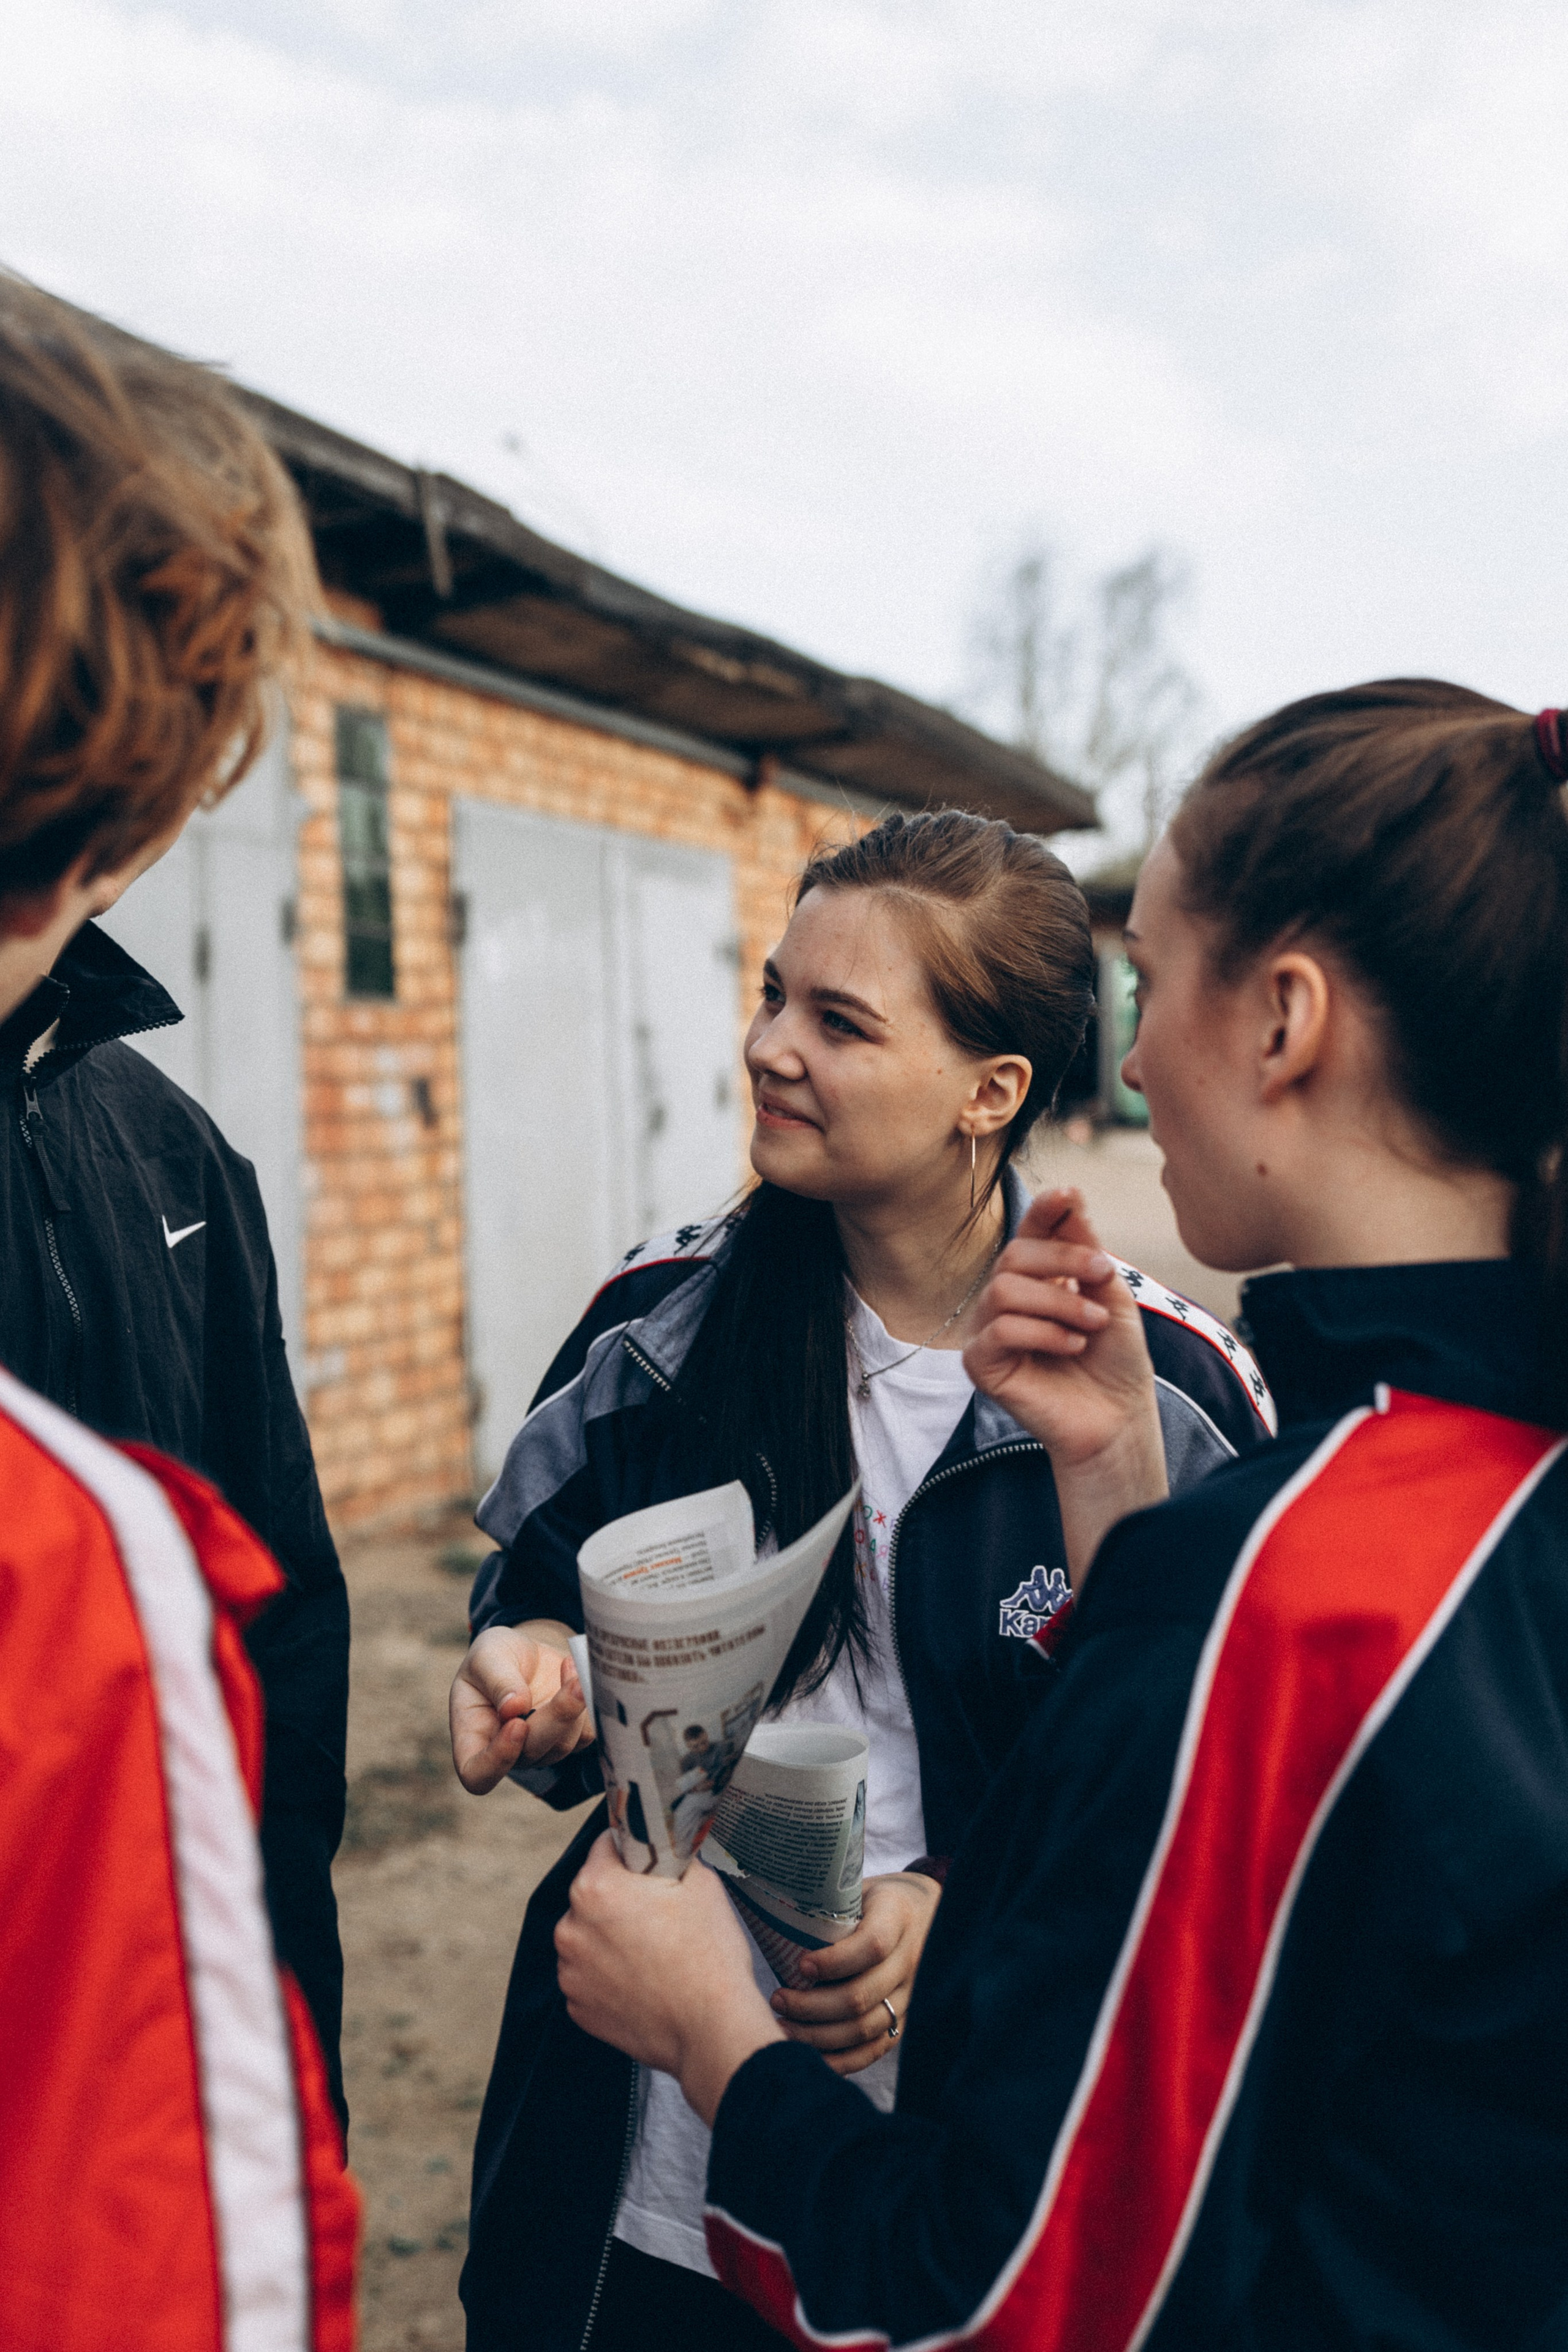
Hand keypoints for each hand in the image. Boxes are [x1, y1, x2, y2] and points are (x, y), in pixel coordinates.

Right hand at [449, 1622, 593, 1792]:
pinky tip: (577, 1673)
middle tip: (573, 1683)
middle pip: (531, 1754)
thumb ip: (497, 1681)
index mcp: (472, 1739)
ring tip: (570, 1665)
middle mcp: (507, 1753)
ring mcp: (540, 1749)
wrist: (525, 1653)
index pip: (478, 1774)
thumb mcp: (485, 1657)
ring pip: (563, 1744)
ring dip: (574, 1706)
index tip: (516, 1724)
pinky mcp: (569, 1737)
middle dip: (555, 1718)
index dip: (497, 1760)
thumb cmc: (495, 1656)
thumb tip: (514, 1708)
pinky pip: (586, 1734)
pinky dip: (588, 1705)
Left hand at [556, 1834, 782, 2125]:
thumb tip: (666, 1845)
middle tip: (661, 1914)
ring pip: (590, 1936)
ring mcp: (571, 1973)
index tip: (652, 1865)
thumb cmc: (709, 1957)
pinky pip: (591, 1976)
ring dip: (612, 1938)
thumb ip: (673, 1853)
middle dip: (621, 1897)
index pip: (606, 1847)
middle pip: (594, 1893)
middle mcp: (571, 1928)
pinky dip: (611, 1975)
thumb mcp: (702, 1881)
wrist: (712, 2030)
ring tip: (655, 1953)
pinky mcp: (578, 2008)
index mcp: (595, 1888)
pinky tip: (645, 1980)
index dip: (634, 1850)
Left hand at [768, 1872, 940, 2075]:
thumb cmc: (875, 1900)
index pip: (873, 1946)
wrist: (926, 1911)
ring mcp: (910, 1995)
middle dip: (813, 2005)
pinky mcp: (903, 2020)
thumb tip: (773, 1913)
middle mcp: (910, 1960)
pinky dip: (841, 2059)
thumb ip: (829, 1906)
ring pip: (865, 2028)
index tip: (800, 1965)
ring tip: (782, 2026)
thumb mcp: (859, 1889)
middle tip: (777, 1999)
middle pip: (862, 1995)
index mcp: (898, 1918)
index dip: (835, 1961)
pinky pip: (874, 2049)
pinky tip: (809, 2056)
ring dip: (819, 2035)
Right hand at [963, 1188, 1166, 1584]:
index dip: (1044, 1210)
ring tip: (1093, 1325)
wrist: (1118, 1418)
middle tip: (1103, 1275)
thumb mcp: (1109, 1295)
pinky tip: (1074, 1347)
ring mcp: (987, 1331)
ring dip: (1058, 1302)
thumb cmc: (1114, 1360)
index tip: (1070, 1193)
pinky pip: (999, 1331)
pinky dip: (1043, 1333)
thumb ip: (1086, 1250)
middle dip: (1062, 1259)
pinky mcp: (980, 1364)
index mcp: (1035, 1279)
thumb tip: (1070, 1198)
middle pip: (1014, 1255)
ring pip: (1004, 1289)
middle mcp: (1004, 1300)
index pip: (1028, 1233)